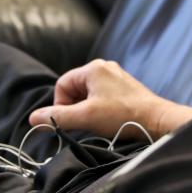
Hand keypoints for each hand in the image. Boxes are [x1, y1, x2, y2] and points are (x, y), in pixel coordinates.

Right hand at [27, 59, 191, 139]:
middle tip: (83, 124)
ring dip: (87, 110)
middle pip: (75, 89)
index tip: (68, 121)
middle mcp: (104, 68)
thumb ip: (57, 117)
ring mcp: (116, 78)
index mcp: (93, 68)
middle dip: (74, 108)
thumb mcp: (86, 117)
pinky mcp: (125, 89)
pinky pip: (102, 98)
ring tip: (98, 123)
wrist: (158, 121)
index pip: (62, 85)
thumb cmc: (124, 116)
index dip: (60, 105)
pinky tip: (109, 121)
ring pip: (88, 95)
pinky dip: (99, 110)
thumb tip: (33, 119)